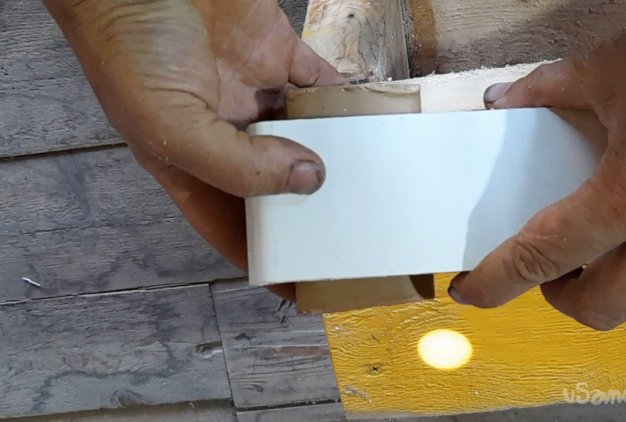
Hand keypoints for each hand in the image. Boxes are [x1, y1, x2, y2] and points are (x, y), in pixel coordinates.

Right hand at [46, 0, 344, 299]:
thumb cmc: (129, 49)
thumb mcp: (171, 127)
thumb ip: (239, 164)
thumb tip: (310, 180)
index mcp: (188, 161)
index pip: (228, 222)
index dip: (258, 254)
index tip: (294, 283)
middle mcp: (224, 132)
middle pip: (275, 182)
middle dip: (306, 208)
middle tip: (346, 235)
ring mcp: (253, 92)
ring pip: (306, 136)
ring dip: (336, 157)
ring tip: (370, 189)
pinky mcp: (278, 53)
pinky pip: (323, 83)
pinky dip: (347, 100)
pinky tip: (372, 123)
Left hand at [450, 0, 625, 328]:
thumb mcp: (617, 66)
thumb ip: (549, 89)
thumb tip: (504, 101)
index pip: (541, 257)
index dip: (496, 281)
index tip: (471, 291)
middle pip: (600, 308)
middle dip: (558, 299)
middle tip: (546, 273)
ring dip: (616, 301)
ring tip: (602, 270)